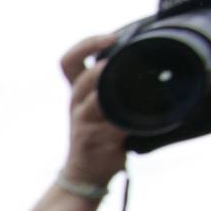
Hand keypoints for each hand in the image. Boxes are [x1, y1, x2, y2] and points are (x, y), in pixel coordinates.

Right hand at [59, 35, 127, 188]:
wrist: (85, 173)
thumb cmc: (96, 135)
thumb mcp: (97, 106)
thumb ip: (110, 85)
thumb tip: (141, 63)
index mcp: (77, 91)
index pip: (68, 61)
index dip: (86, 44)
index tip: (110, 38)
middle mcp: (76, 103)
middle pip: (82, 78)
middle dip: (101, 66)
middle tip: (119, 60)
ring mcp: (82, 122)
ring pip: (93, 100)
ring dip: (107, 89)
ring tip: (125, 84)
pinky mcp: (93, 139)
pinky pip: (110, 124)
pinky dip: (123, 119)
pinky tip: (134, 118)